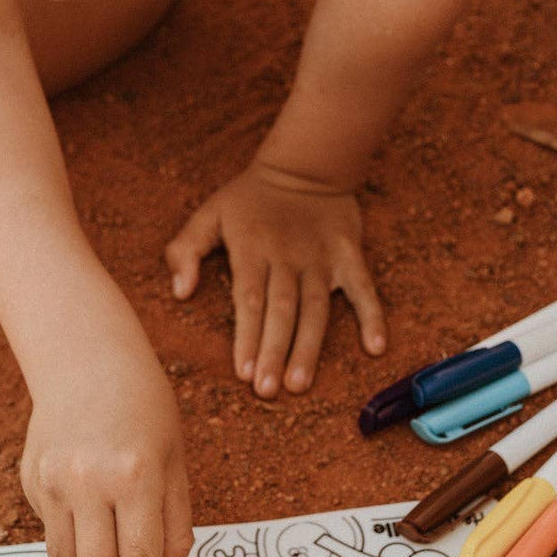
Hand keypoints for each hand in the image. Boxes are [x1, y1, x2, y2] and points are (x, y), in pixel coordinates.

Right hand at [20, 335, 193, 556]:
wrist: (84, 358)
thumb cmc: (144, 409)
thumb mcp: (176, 464)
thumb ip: (173, 530)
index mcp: (135, 474)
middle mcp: (89, 481)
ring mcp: (52, 482)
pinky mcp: (30, 481)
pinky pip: (53, 533)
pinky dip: (75, 540)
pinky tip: (88, 508)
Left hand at [165, 162, 386, 396]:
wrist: (305, 167)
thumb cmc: (249, 201)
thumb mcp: (209, 214)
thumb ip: (185, 250)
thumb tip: (179, 291)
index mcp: (252, 249)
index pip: (249, 300)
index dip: (246, 336)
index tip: (242, 372)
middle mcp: (288, 258)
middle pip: (281, 311)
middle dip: (274, 351)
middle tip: (267, 390)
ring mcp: (322, 259)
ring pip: (316, 309)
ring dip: (309, 348)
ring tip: (300, 383)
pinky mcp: (349, 256)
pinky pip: (364, 288)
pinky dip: (373, 315)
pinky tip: (376, 346)